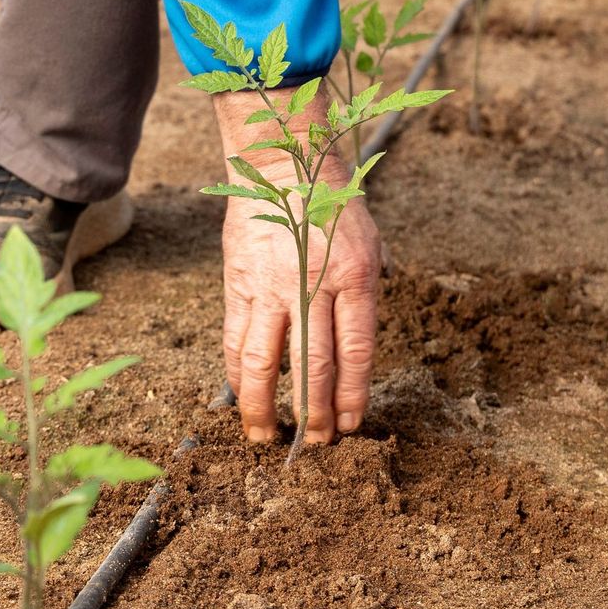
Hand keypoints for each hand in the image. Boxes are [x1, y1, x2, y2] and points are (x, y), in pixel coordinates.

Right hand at [213, 88, 382, 444]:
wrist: (284, 163)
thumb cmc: (333, 204)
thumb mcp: (370, 244)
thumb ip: (366, 294)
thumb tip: (357, 348)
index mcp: (354, 276)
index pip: (355, 352)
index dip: (351, 395)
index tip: (349, 425)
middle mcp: (312, 284)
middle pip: (312, 365)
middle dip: (314, 414)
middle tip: (315, 445)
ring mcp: (271, 285)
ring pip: (264, 361)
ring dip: (265, 407)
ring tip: (266, 437)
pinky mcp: (239, 281)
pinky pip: (237, 338)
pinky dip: (237, 374)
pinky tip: (241, 396)